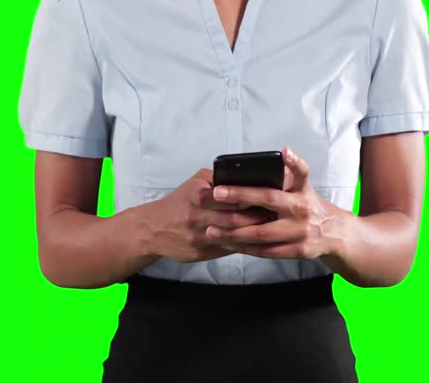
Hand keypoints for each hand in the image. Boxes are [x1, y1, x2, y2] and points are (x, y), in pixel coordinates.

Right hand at [146, 168, 276, 263]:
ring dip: (252, 233)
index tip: (266, 196)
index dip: (249, 197)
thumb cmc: (179, 203)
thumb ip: (218, 178)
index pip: (229, 196)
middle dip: (256, 217)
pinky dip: (241, 246)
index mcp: (197, 195)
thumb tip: (245, 177)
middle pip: (233, 218)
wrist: (153, 228)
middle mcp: (196, 216)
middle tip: (275, 215)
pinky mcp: (199, 253)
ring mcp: (197, 236)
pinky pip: (225, 250)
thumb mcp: (195, 182)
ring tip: (270, 229)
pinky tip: (254, 242)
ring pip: (232, 236)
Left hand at [206, 147, 345, 259]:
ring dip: (234, 232)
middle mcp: (301, 211)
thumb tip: (282, 152)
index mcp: (301, 192)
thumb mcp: (304, 185)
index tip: (273, 157)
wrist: (334, 233)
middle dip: (240, 199)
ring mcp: (299, 232)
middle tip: (216, 195)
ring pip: (261, 234)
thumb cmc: (310, 205)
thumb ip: (291, 172)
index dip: (289, 163)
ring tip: (212, 229)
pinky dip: (246, 248)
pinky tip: (230, 244)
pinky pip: (266, 251)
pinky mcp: (297, 251)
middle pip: (268, 203)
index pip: (292, 176)